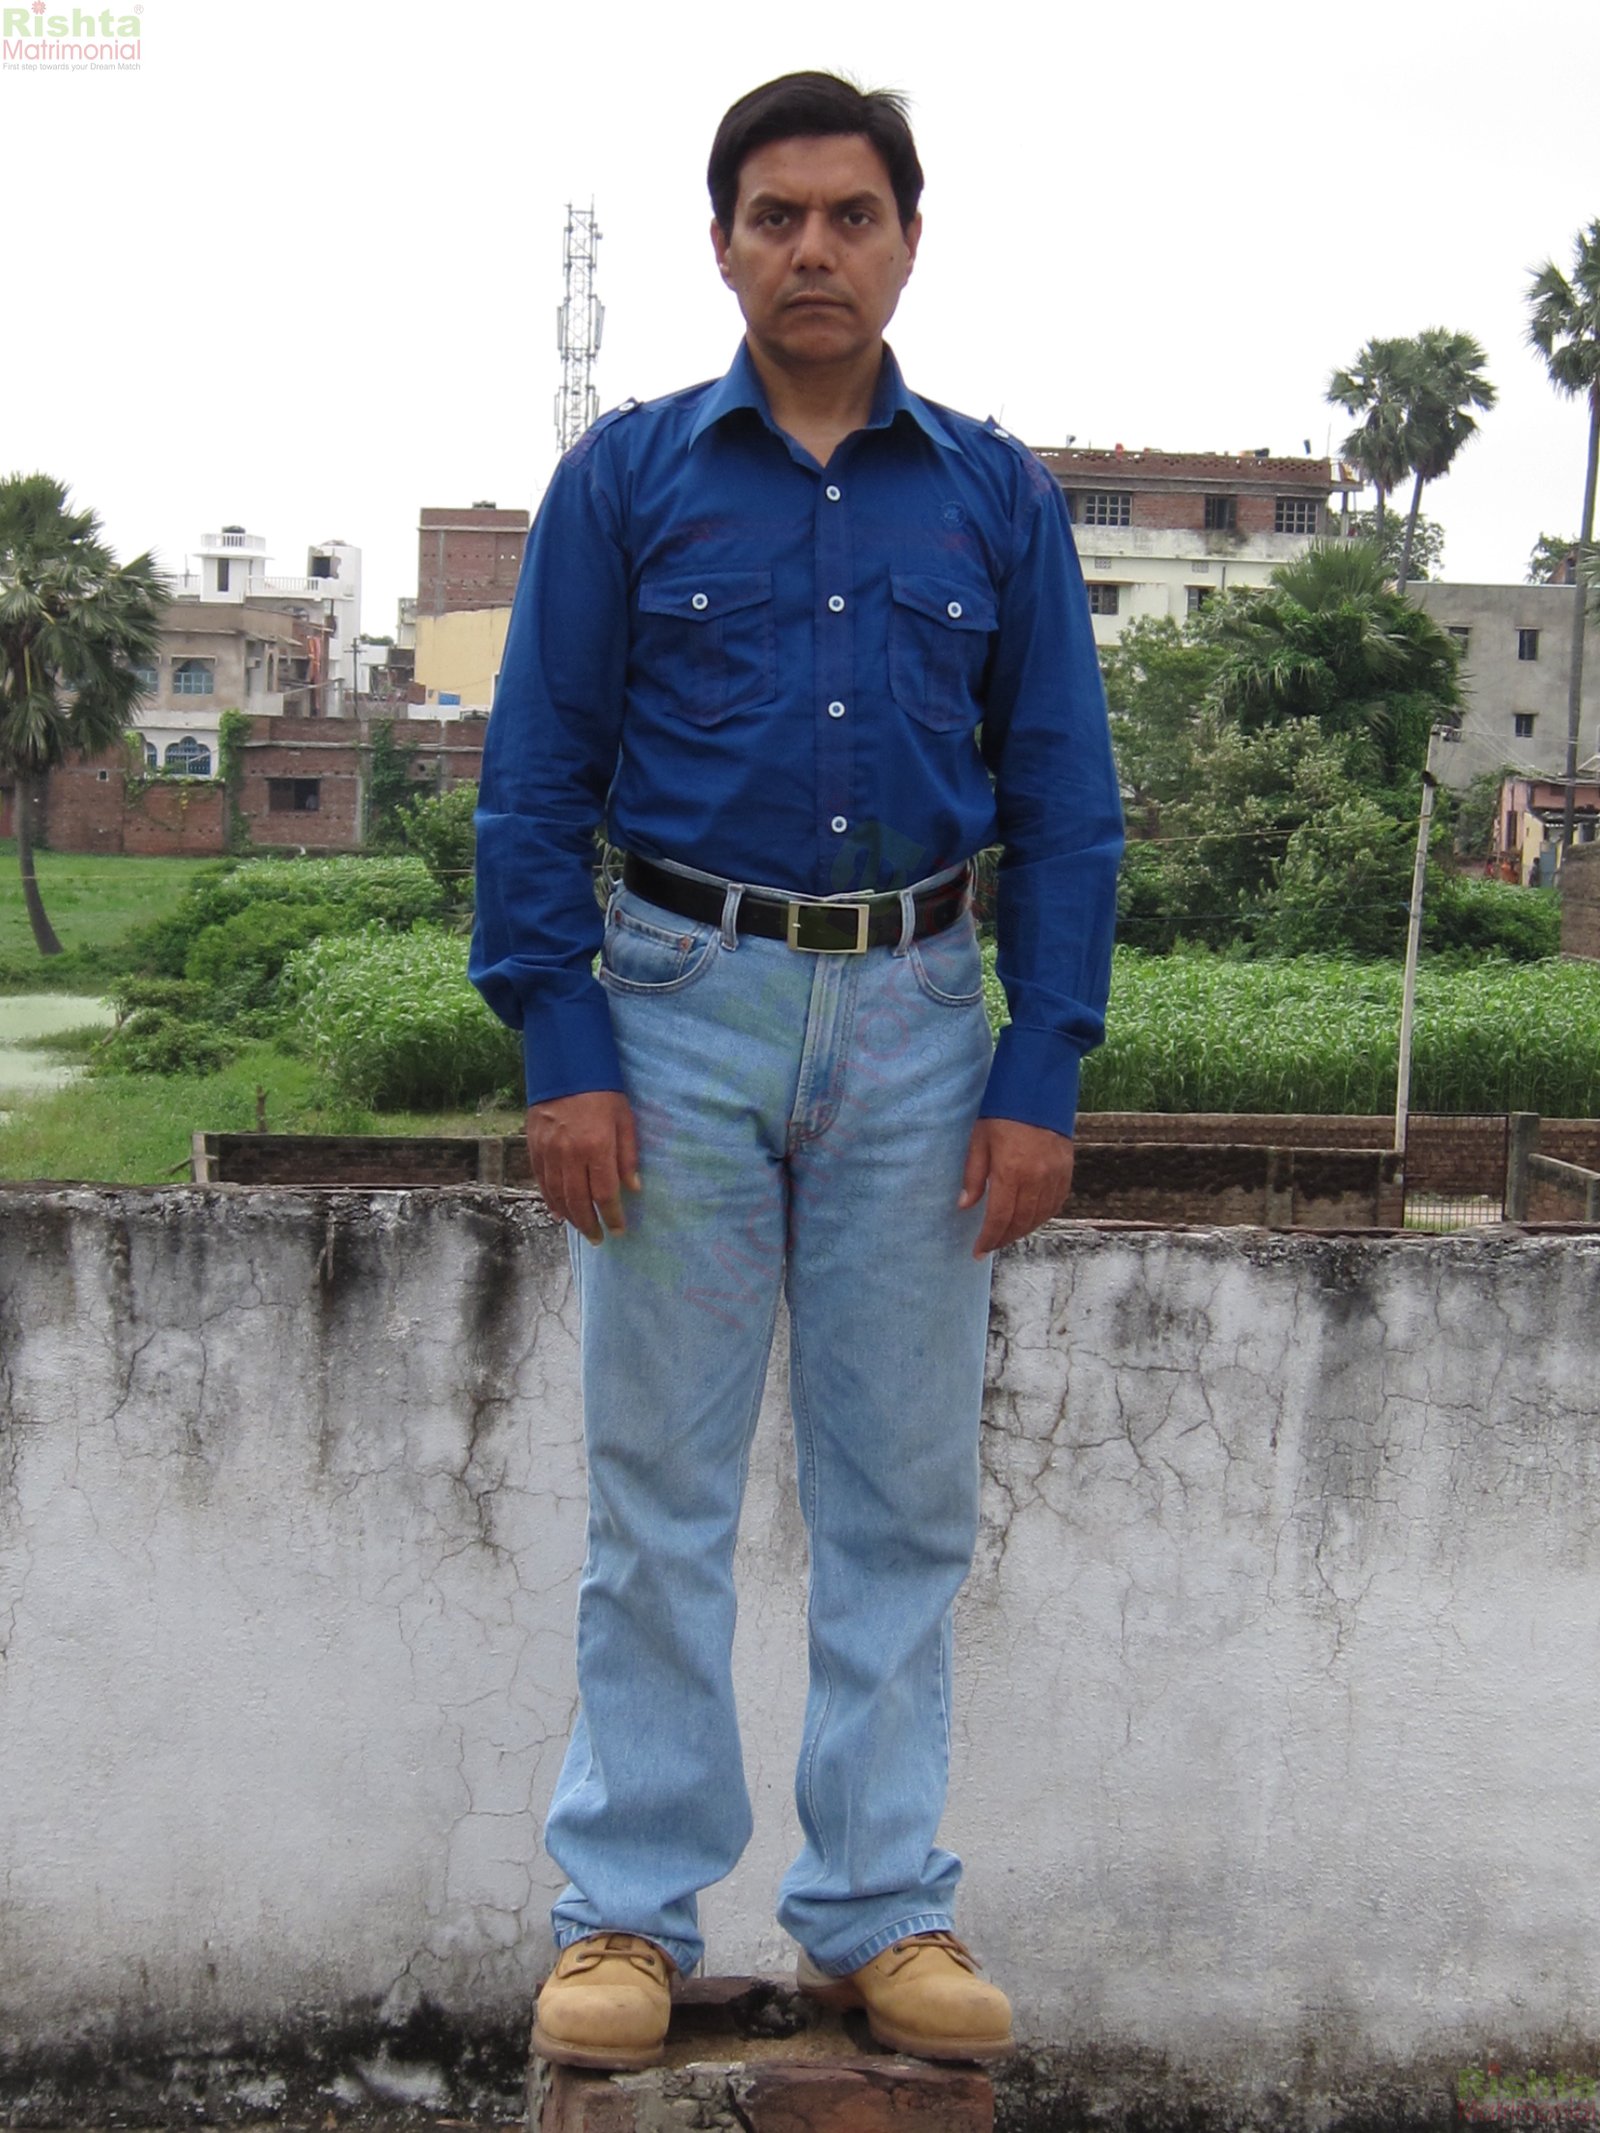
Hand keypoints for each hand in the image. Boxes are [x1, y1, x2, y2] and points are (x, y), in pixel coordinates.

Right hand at [526, 1092, 640, 1244]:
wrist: (565, 1066)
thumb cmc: (602, 1092)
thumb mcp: (625, 1119)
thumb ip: (628, 1156)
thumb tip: (634, 1188)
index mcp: (596, 1147)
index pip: (605, 1194)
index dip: (612, 1216)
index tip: (619, 1231)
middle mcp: (570, 1154)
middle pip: (579, 1201)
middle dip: (590, 1224)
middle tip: (598, 1238)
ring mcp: (549, 1151)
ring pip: (557, 1195)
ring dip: (570, 1216)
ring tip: (581, 1228)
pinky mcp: (534, 1146)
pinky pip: (541, 1181)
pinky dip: (550, 1200)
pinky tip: (558, 1212)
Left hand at [957, 1118, 1074, 1257]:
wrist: (1038, 1088)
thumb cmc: (1002, 1112)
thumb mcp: (979, 1140)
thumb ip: (973, 1176)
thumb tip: (965, 1206)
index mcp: (1011, 1171)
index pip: (1000, 1217)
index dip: (989, 1239)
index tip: (978, 1252)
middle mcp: (1036, 1178)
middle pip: (1020, 1222)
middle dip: (1004, 1238)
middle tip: (990, 1245)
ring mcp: (1054, 1175)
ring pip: (1039, 1216)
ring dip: (1022, 1230)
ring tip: (1007, 1234)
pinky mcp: (1066, 1170)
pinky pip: (1056, 1204)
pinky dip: (1042, 1216)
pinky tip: (1030, 1219)